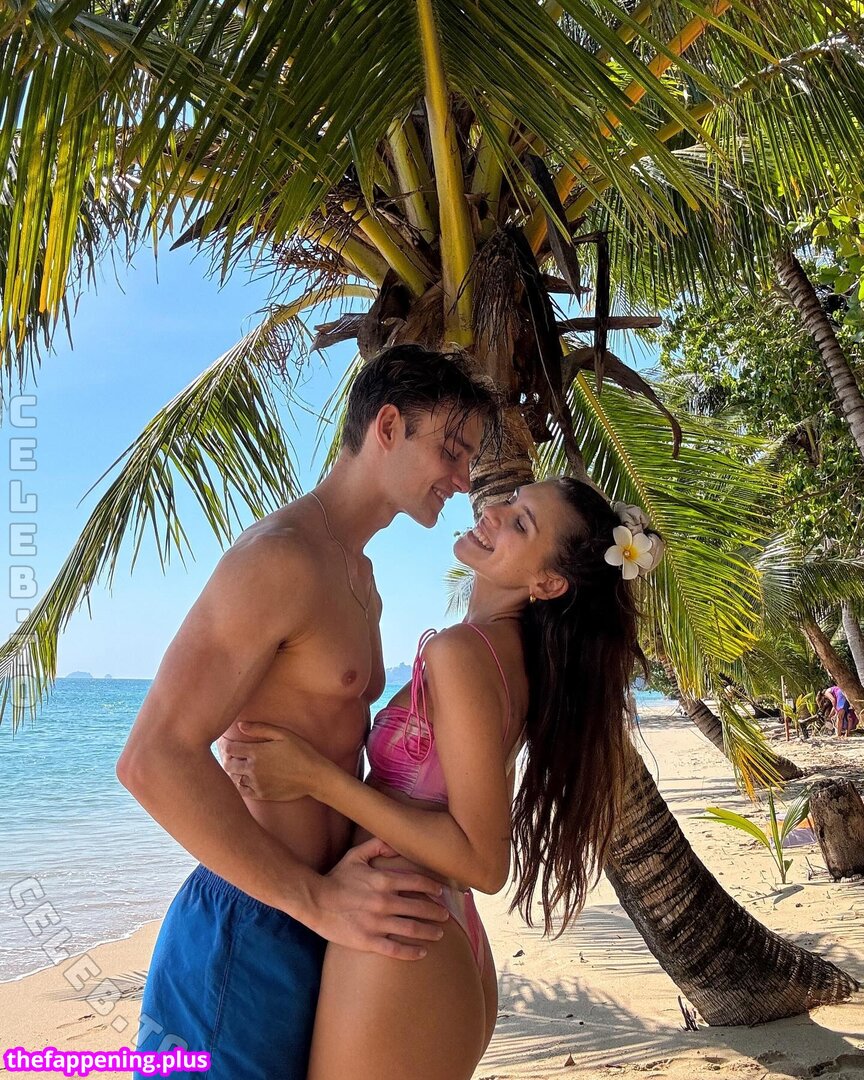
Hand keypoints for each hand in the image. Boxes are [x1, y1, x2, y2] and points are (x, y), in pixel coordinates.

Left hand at [220, 721, 325, 800]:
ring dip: (233, 771)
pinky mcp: (261, 794)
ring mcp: (256, 783)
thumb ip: (260, 728)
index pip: (229, 748)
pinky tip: (244, 778)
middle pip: (228, 764)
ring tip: (237, 764)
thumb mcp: (283, 734)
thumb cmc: (301, 752)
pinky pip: (242, 791)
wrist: (314, 776)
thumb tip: (240, 725)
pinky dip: (239, 784)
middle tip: (230, 753)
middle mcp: (252, 769)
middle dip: (227, 757)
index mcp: (256, 752)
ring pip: (233, 778)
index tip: (225, 741)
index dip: (224, 743)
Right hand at [308, 837, 449, 960]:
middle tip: (445, 915)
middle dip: (436, 912)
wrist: (314, 901)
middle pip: (419, 907)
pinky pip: (396, 949)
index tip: (440, 892)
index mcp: (383, 880)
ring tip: (439, 933)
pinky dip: (412, 952)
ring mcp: (377, 923)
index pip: (417, 882)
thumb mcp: (355, 855)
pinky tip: (422, 952)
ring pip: (412, 929)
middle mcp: (384, 902)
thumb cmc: (336, 878)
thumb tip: (396, 843)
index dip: (432, 887)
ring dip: (429, 931)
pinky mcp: (368, 941)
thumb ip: (377, 846)